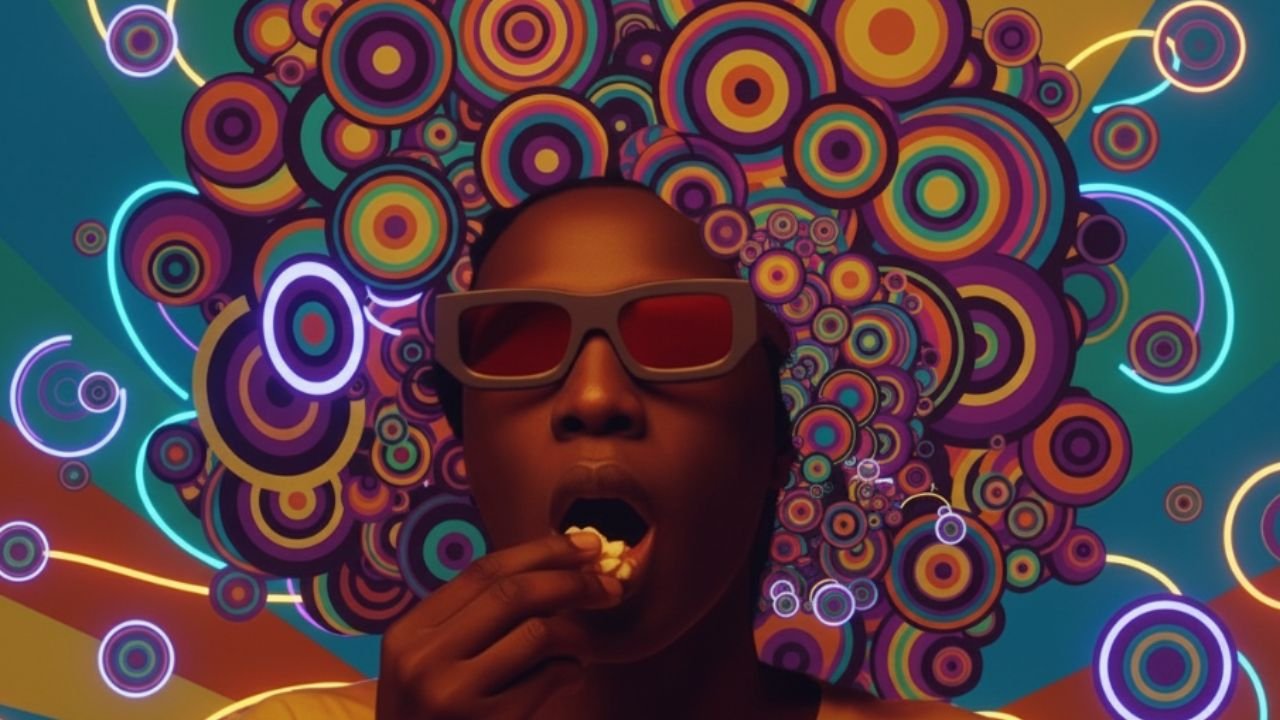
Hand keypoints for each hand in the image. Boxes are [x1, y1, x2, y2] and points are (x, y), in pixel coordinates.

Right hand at [375, 532, 621, 719]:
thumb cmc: (428, 717)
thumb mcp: (428, 664)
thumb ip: (472, 621)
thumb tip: (550, 571)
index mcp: (410, 631)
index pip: (483, 571)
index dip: (541, 552)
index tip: (585, 546)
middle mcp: (425, 657)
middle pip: (512, 593)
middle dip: (571, 581)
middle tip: (610, 582)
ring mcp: (452, 694)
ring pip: (535, 633)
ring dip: (576, 631)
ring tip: (586, 639)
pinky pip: (545, 679)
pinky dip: (568, 670)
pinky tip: (570, 673)